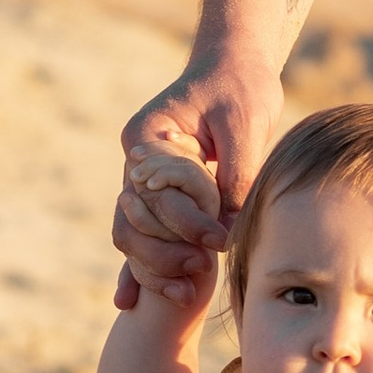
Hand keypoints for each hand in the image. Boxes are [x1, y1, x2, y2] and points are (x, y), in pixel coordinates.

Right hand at [112, 50, 282, 310]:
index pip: (155, 191)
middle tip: (201, 272)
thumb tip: (230, 233)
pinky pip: (139, 236)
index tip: (218, 241)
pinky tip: (128, 303)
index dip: (185, 221)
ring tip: (183, 294)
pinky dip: (136, 268)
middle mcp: (135, 162)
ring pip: (129, 235)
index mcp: (146, 137)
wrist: (235, 69)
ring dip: (151, 267)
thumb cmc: (241, 88)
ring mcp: (139, 181)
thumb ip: (235, 177)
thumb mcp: (244, 126)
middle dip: (164, 252)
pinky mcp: (156, 197)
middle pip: (133, 219)